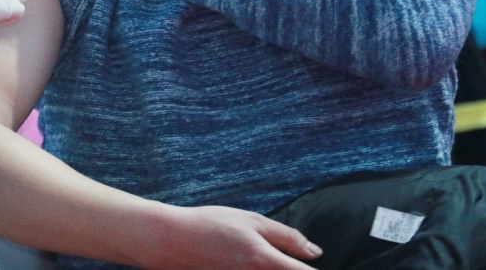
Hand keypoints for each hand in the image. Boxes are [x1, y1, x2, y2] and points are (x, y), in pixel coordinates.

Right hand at [144, 205, 321, 269]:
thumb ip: (286, 237)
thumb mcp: (251, 221)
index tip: (313, 265)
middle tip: (284, 257)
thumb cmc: (209, 226)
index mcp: (266, 261)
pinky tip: (247, 263)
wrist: (170, 241)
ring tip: (254, 256)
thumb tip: (315, 252)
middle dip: (292, 269)